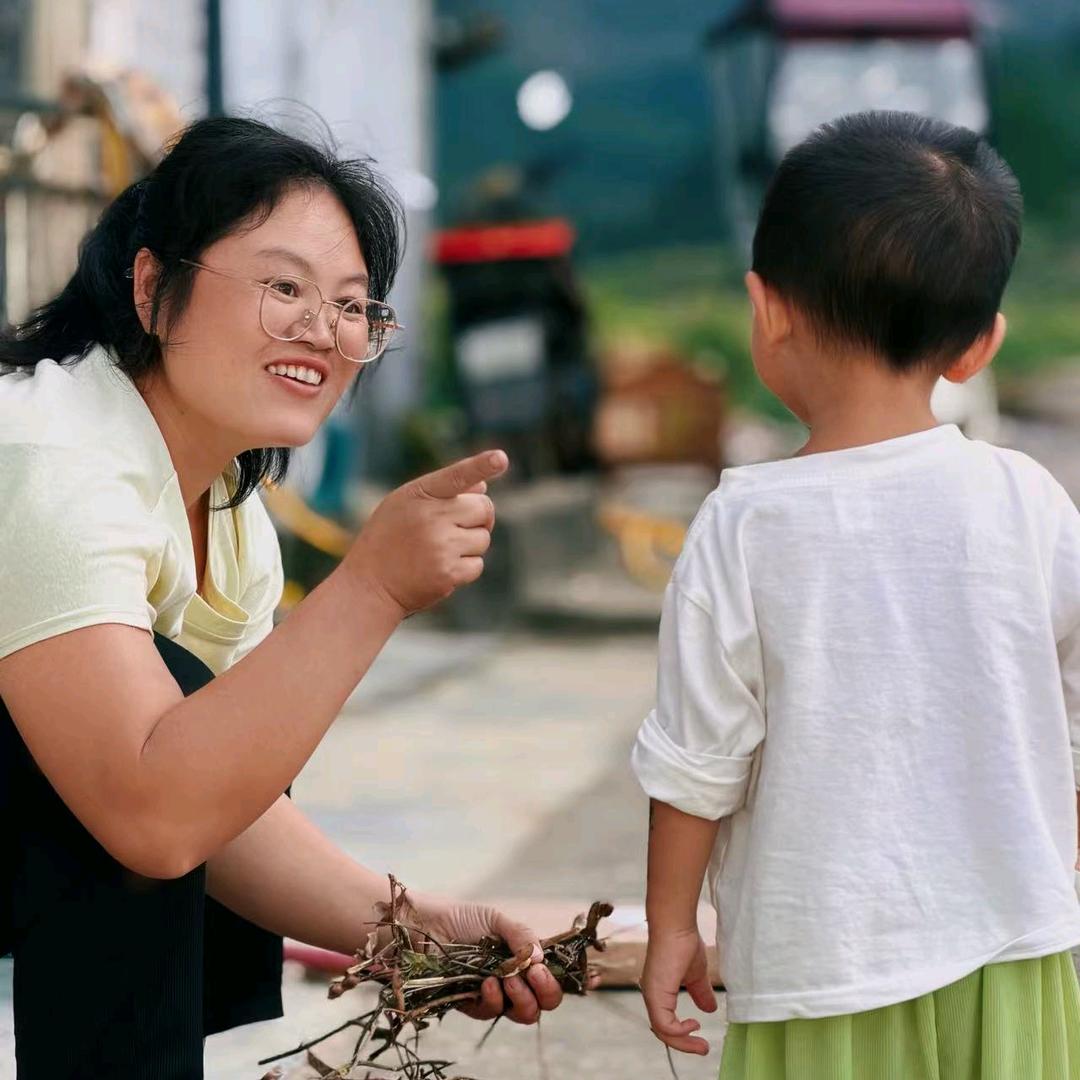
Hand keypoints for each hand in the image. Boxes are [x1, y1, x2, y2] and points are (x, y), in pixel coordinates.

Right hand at [344, 450, 507, 616]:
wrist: (369, 585)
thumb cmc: (389, 538)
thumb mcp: (405, 505)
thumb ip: (443, 492)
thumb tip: (483, 487)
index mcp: (419, 493)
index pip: (456, 476)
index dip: (481, 466)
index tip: (500, 458)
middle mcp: (430, 517)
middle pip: (484, 508)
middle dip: (477, 519)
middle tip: (453, 529)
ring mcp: (440, 546)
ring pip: (483, 538)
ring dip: (470, 545)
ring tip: (439, 551)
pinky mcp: (447, 573)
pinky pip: (477, 565)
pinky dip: (465, 568)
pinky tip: (440, 569)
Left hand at [411, 894, 563, 1024]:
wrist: (426, 928)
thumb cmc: (462, 919)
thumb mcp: (497, 920)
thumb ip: (522, 936)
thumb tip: (541, 959)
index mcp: (525, 956)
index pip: (553, 975)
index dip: (558, 978)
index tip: (551, 970)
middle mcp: (516, 978)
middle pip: (545, 1001)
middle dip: (546, 992)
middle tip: (533, 974)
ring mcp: (497, 994)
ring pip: (525, 1013)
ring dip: (523, 998)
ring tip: (508, 978)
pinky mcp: (474, 1005)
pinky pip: (493, 1013)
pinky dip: (494, 999)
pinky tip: (487, 983)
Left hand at [640, 929, 716, 1055]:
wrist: (676, 925)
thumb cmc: (683, 943)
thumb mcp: (697, 975)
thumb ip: (700, 992)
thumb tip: (709, 1009)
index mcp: (659, 992)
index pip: (666, 1024)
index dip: (682, 1035)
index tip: (701, 1039)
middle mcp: (652, 996)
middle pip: (663, 1032)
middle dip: (684, 1045)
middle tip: (703, 1049)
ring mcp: (652, 994)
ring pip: (662, 1031)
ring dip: (683, 1042)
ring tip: (701, 1045)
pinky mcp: (655, 993)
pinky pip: (663, 1024)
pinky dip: (679, 1031)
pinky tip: (693, 1024)